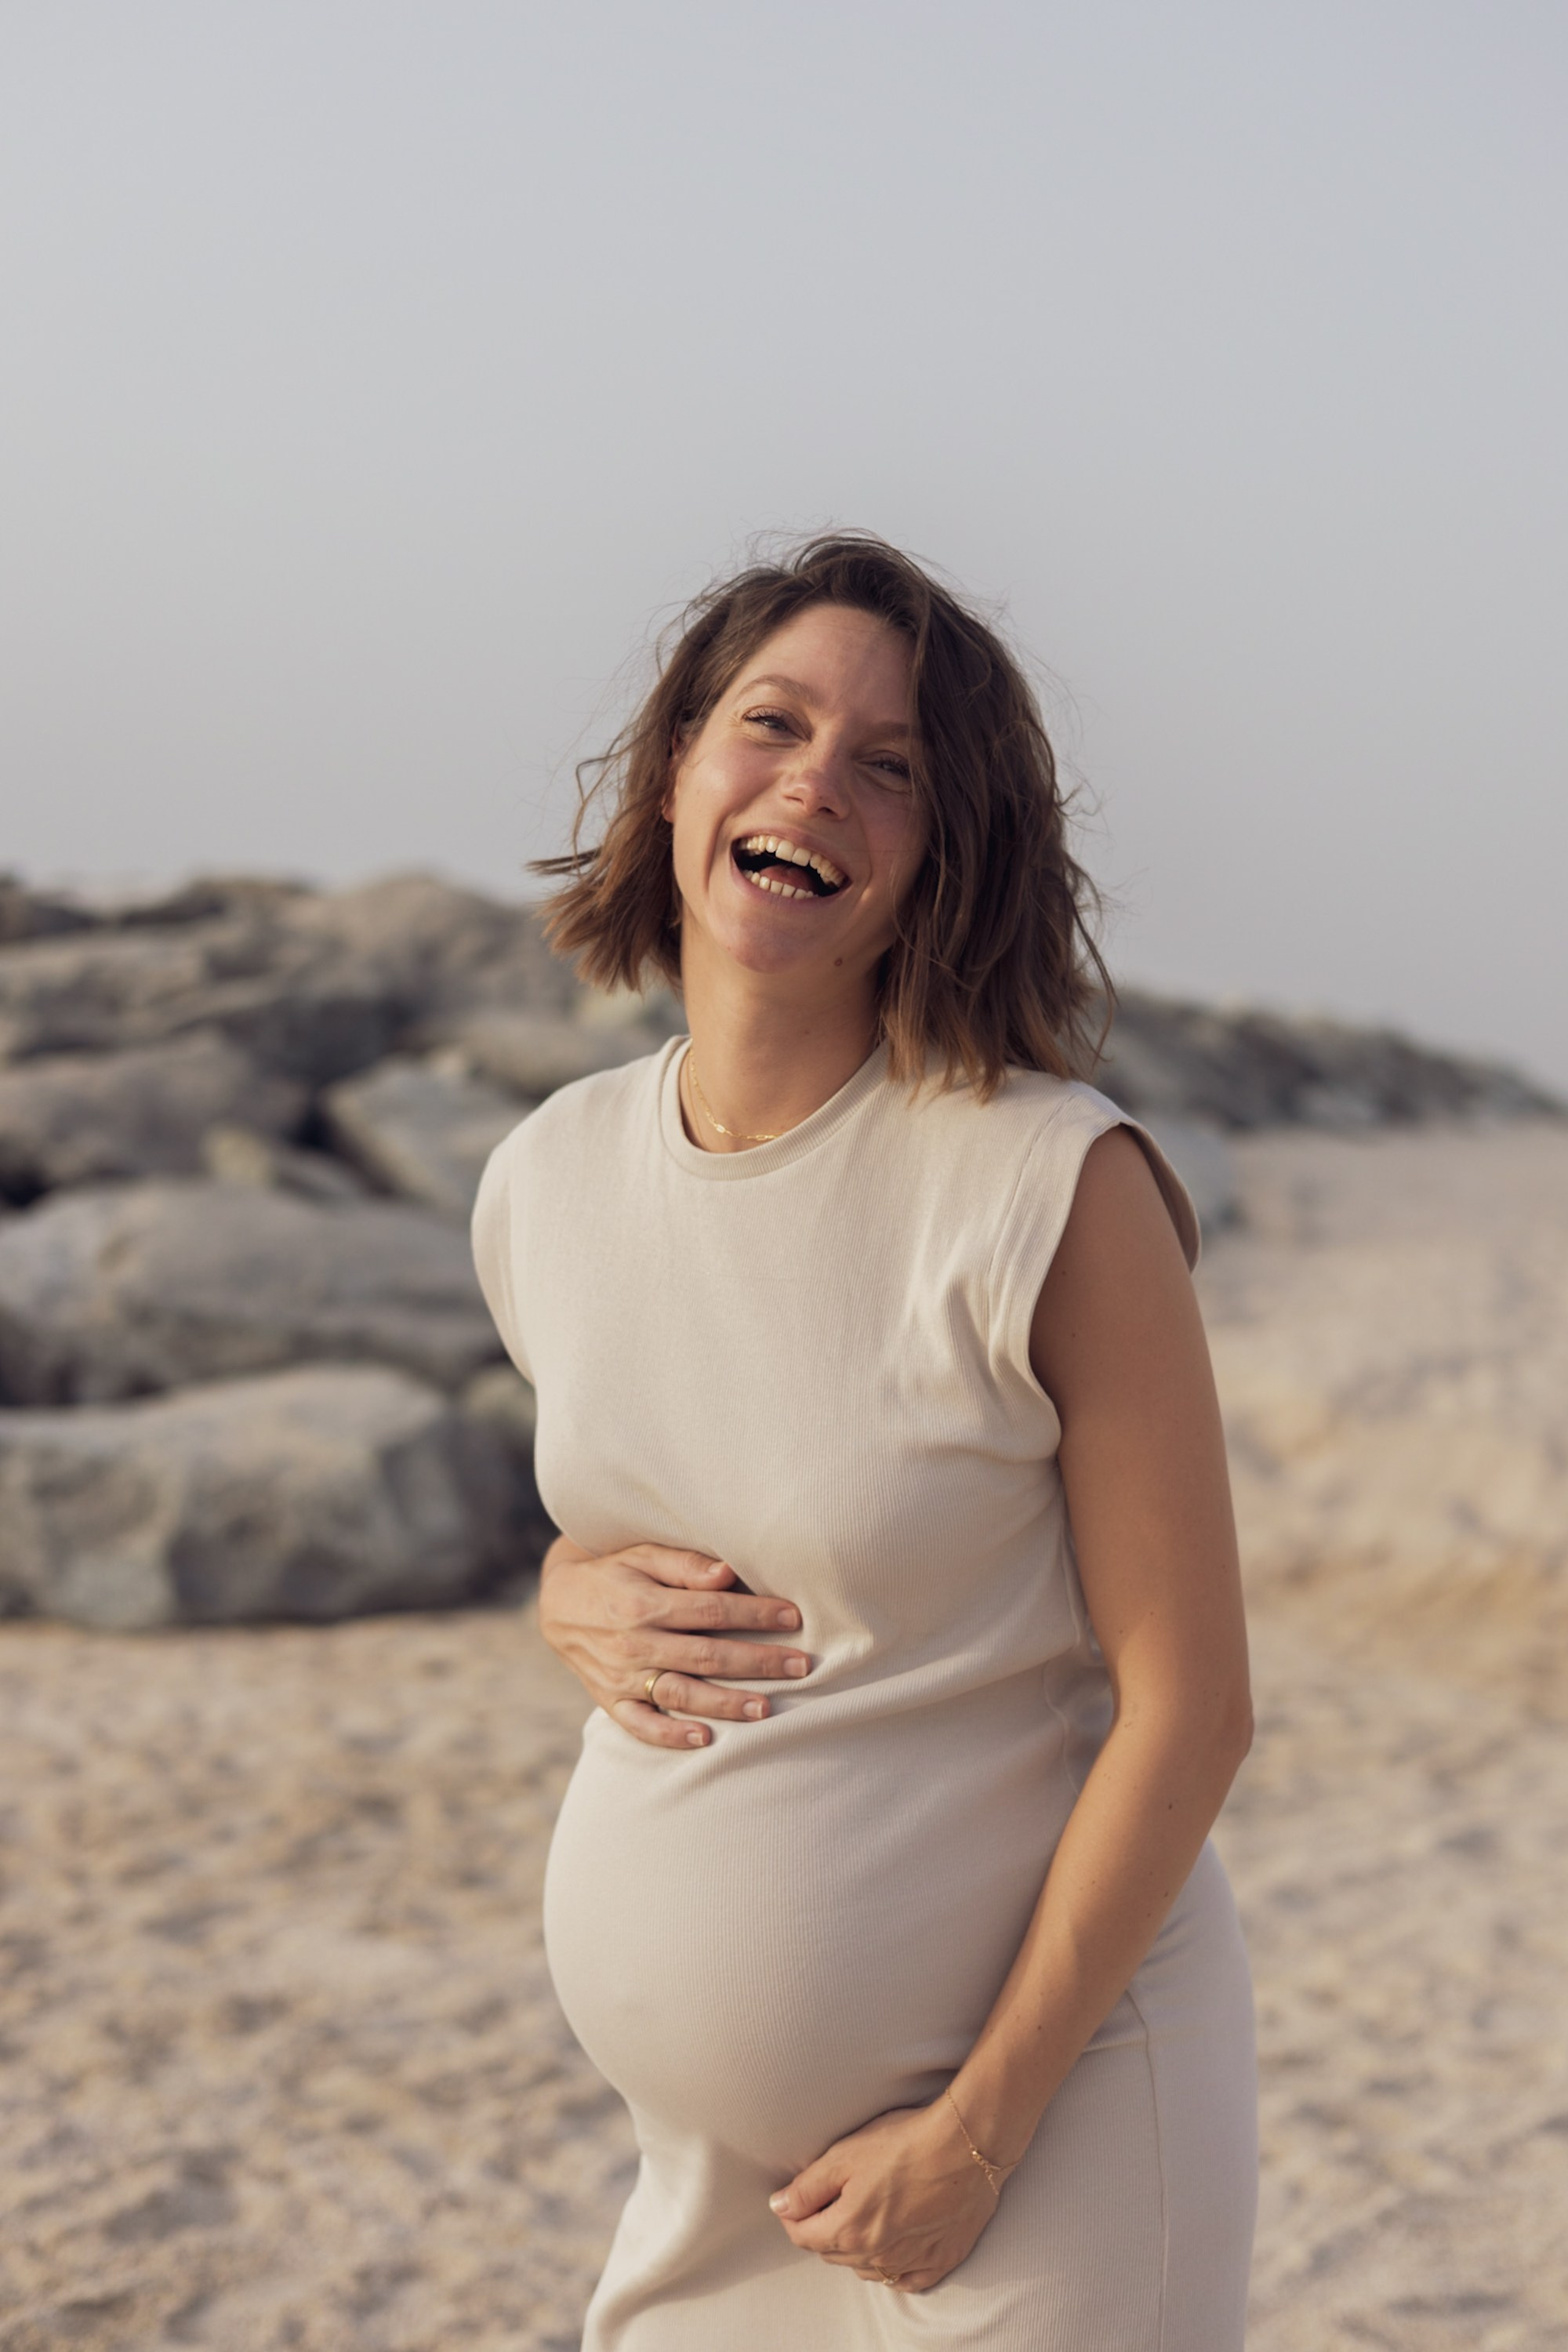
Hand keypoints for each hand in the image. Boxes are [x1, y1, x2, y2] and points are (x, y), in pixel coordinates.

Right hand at [538, 1536, 811, 1749]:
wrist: (557, 1604)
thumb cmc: (613, 1573)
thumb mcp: (642, 1555)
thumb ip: (685, 1564)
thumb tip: (728, 1573)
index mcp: (645, 1603)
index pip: (711, 1611)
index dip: (754, 1614)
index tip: (793, 1617)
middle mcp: (634, 1643)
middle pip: (706, 1656)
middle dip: (757, 1662)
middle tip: (801, 1667)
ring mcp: (622, 1676)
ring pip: (680, 1694)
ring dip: (725, 1703)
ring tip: (766, 1709)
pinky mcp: (611, 1700)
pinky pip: (641, 1725)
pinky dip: (670, 1735)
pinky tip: (705, 1739)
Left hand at [768, 2099, 1002, 2292]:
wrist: (967, 2145)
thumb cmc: (905, 2143)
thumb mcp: (845, 2155)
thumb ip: (808, 2186)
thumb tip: (779, 2207)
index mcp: (849, 2230)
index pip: (804, 2236)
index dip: (794, 2217)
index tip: (795, 2202)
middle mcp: (877, 2256)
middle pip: (833, 2253)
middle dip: (824, 2230)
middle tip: (831, 2202)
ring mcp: (911, 2263)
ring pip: (867, 2269)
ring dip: (857, 2249)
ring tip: (863, 2218)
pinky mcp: (941, 2261)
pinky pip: (907, 2280)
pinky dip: (895, 2268)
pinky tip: (896, 2247)